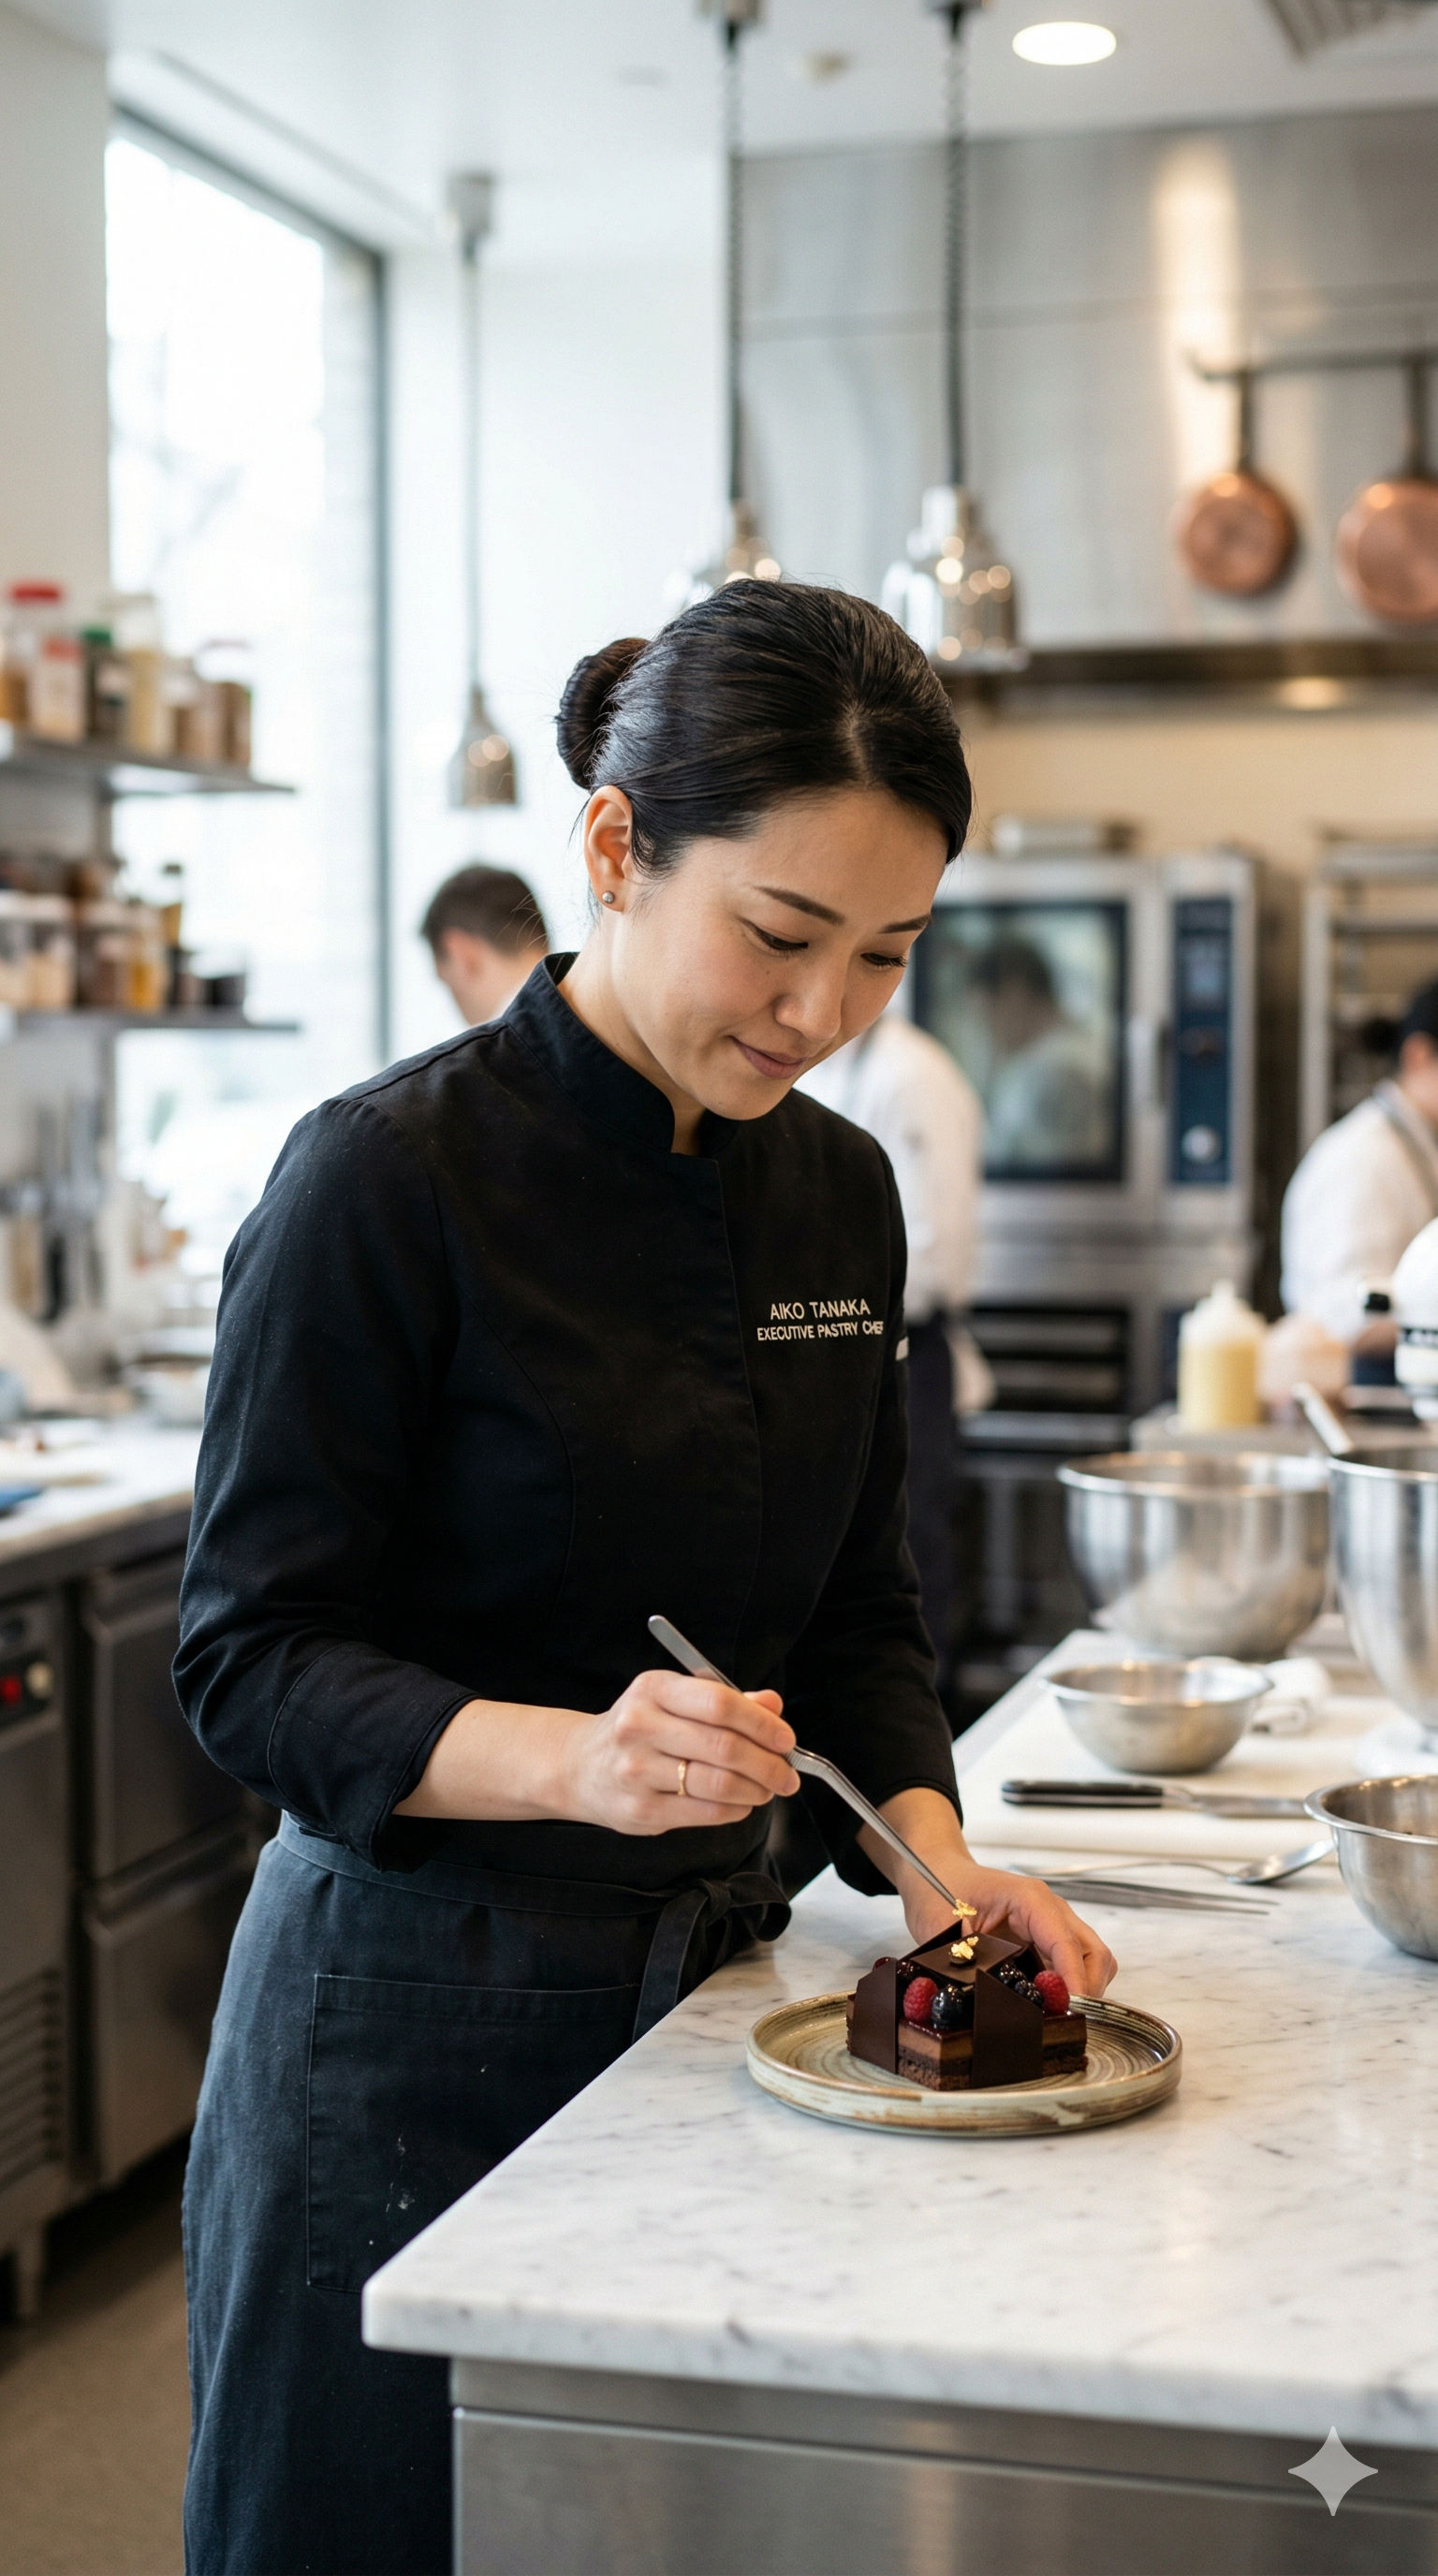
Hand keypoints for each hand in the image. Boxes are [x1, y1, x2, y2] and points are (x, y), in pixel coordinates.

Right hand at [560, 1669, 799, 1836]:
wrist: (580, 1765)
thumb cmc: (641, 1729)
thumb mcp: (674, 1700)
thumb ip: (726, 1700)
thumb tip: (772, 1704)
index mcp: (653, 1689)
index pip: (720, 1704)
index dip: (762, 1724)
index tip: (786, 1739)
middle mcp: (640, 1727)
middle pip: (724, 1747)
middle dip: (769, 1764)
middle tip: (789, 1774)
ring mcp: (637, 1771)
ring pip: (718, 1784)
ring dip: (756, 1790)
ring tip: (769, 1789)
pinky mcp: (640, 1811)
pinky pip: (705, 1813)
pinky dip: (735, 1809)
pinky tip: (741, 1803)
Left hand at [906, 1865, 1116, 2000]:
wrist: (934, 1871)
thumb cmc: (938, 1887)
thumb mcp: (943, 1925)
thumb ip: (966, 1959)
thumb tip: (982, 1997)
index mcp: (1030, 1899)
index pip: (1067, 1944)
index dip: (1074, 1981)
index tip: (1069, 2009)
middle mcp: (1049, 1909)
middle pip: (1093, 1952)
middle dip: (1087, 1988)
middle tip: (1065, 2017)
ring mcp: (1050, 1923)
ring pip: (1088, 1959)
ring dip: (1081, 1987)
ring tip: (1056, 2012)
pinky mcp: (1042, 1937)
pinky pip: (1070, 1963)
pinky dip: (1067, 1985)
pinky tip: (1045, 2001)